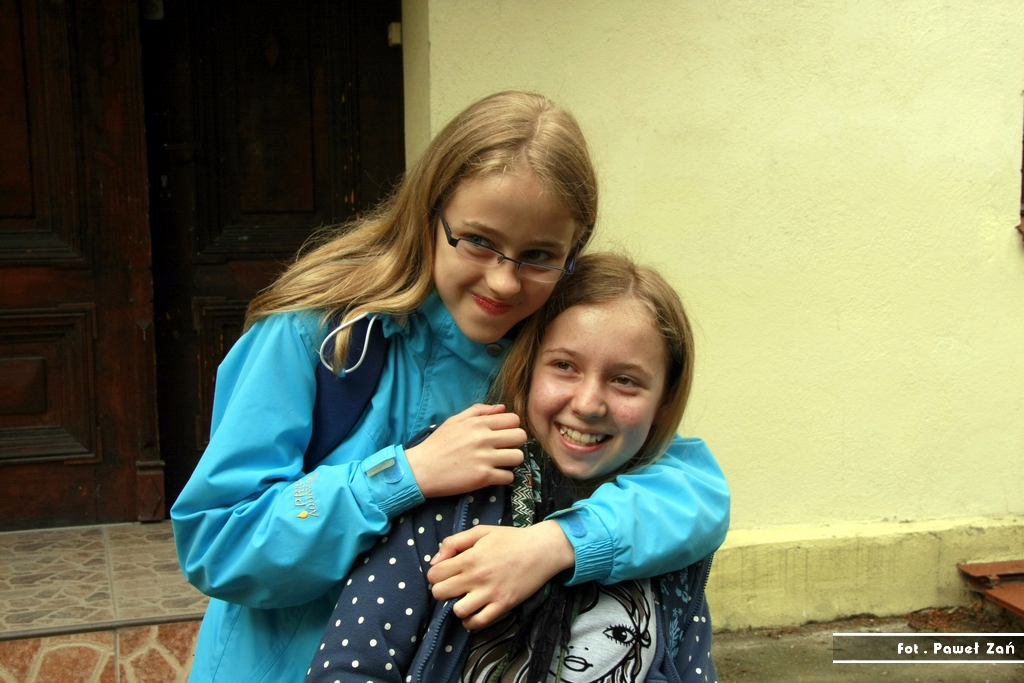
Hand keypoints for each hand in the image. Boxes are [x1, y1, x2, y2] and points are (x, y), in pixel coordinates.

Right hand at [404, 404, 525, 497]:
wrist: (421, 469)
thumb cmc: (437, 444)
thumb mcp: (455, 420)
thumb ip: (479, 411)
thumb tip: (502, 407)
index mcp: (478, 423)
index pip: (513, 419)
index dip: (511, 427)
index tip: (503, 435)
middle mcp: (484, 438)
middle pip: (520, 436)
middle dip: (515, 443)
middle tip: (504, 449)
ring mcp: (485, 458)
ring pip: (518, 457)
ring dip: (512, 461)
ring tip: (500, 462)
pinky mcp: (483, 477)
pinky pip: (509, 477)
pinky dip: (504, 477)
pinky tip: (493, 475)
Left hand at [426, 521, 575, 628]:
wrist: (541, 550)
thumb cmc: (511, 538)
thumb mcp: (480, 531)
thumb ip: (454, 542)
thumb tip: (434, 561)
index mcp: (469, 557)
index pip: (434, 574)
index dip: (435, 574)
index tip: (444, 573)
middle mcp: (476, 577)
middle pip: (440, 593)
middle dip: (441, 590)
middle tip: (453, 586)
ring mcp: (490, 593)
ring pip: (457, 611)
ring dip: (457, 606)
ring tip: (465, 599)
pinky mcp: (503, 605)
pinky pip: (478, 623)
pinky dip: (471, 621)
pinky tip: (473, 612)